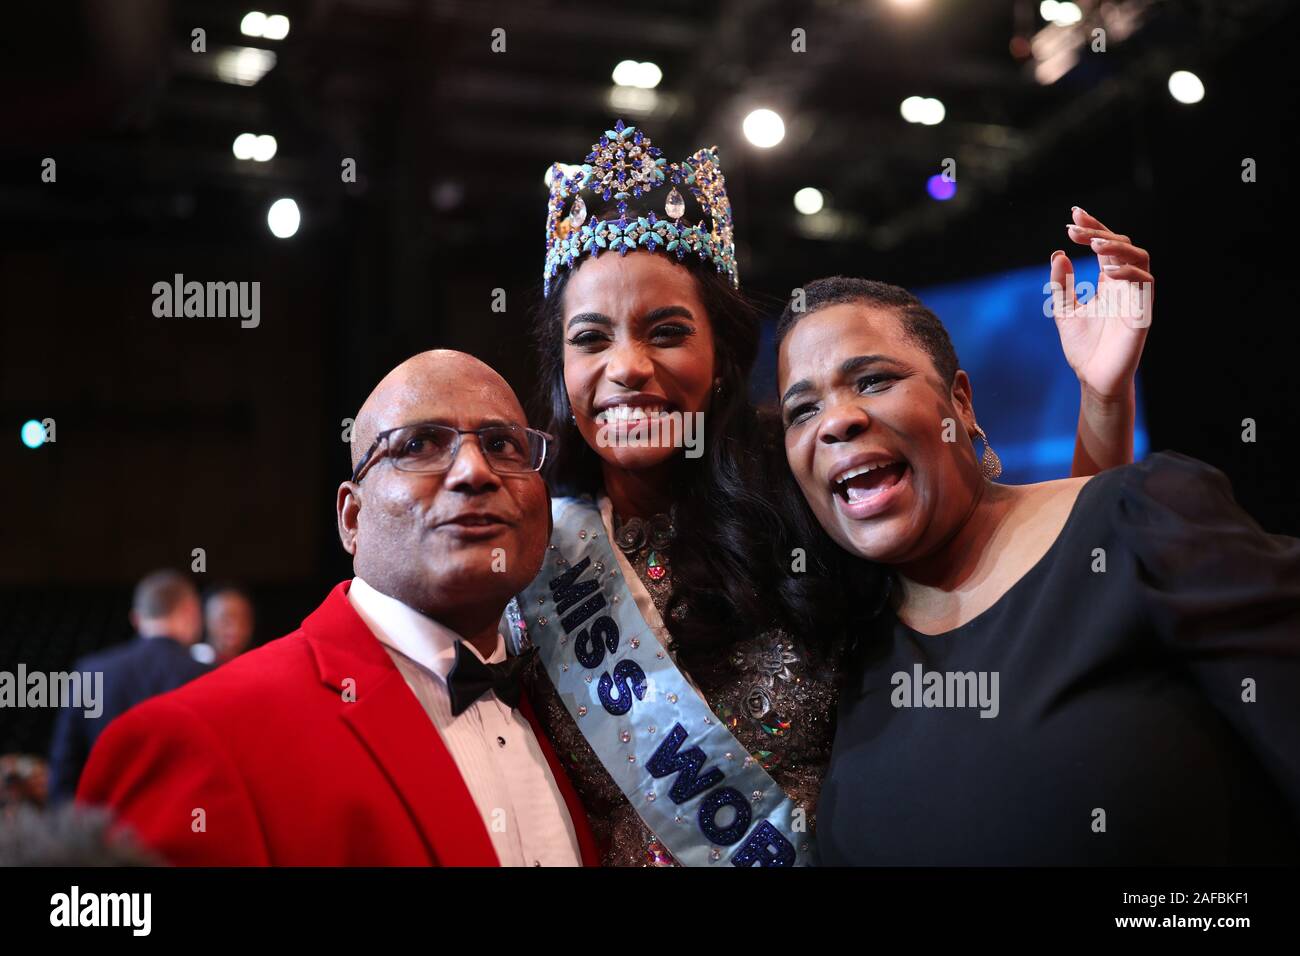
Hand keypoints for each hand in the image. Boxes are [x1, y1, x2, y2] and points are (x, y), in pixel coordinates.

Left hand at [1050, 206, 1152, 402]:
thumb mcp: (1063, 312)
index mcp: (1108, 282)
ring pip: (1140, 257)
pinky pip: (1145, 283)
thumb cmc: (1083, 348)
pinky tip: (1107, 270)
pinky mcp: (1143, 312)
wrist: (1094, 380)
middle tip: (1073, 228)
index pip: (1104, 245)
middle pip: (1122, 244)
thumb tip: (1057, 255)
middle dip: (1099, 231)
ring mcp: (1136, 297)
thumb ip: (1060, 286)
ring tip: (1092, 243)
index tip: (1073, 214)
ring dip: (1117, 246)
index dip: (1092, 227)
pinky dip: (1128, 272)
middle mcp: (1125, 284)